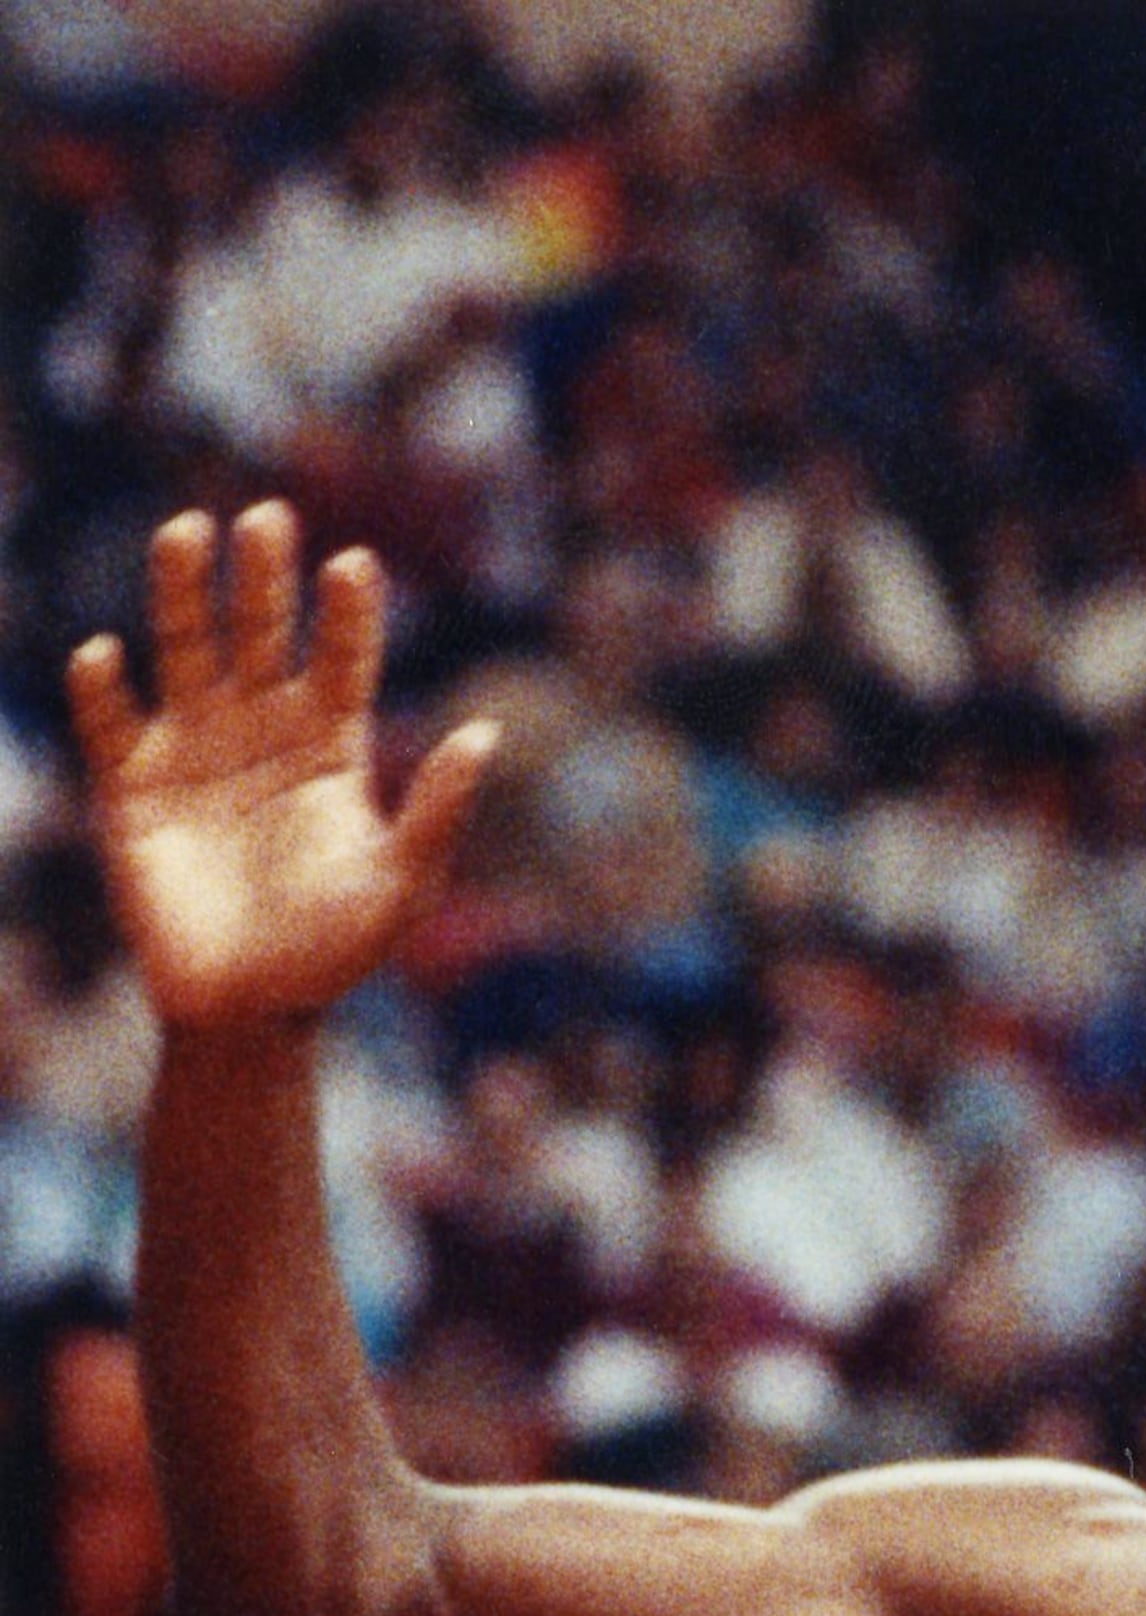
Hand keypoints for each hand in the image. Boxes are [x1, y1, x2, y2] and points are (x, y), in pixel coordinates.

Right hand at [70, 506, 497, 1027]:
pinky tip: (108, 656)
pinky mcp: (129, 784)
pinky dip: (105, 687)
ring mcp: (192, 749)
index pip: (339, 661)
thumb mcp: (401, 886)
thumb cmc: (335, 955)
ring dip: (183, 591)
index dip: (346, 614)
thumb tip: (486, 733)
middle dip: (263, 576)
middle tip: (267, 517)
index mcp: (330, 749)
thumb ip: (438, 812)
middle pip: (260, 631)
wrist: (250, 1013)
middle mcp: (259, 731)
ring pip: (185, 648)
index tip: (354, 562)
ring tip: (189, 533)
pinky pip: (110, 719)